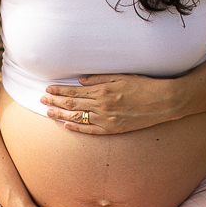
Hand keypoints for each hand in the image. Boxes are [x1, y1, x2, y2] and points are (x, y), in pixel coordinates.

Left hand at [41, 73, 177, 134]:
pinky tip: (66, 125)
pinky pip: (91, 130)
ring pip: (78, 117)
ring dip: (61, 114)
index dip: (59, 90)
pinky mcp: (114, 129)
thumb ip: (99, 78)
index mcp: (103, 90)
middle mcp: (103, 106)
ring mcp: (108, 119)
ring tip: (48, 112)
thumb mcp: (121, 76)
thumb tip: (80, 81)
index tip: (47, 88)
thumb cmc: (144, 85)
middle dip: (55, 101)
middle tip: (41, 99)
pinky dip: (77, 128)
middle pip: (72, 104)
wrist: (164, 102)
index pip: (74, 91)